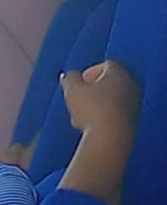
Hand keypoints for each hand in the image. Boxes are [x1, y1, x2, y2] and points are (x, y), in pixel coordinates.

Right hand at [58, 62, 139, 204]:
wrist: (110, 140)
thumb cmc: (92, 111)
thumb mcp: (72, 91)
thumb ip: (69, 79)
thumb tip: (69, 76)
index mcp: (119, 71)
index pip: (105, 65)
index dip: (89, 74)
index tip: (78, 85)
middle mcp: (132, 84)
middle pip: (111, 83)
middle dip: (94, 90)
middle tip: (80, 100)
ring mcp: (135, 104)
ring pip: (113, 100)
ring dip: (98, 106)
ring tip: (83, 117)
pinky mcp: (133, 122)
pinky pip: (116, 115)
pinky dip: (105, 118)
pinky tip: (93, 128)